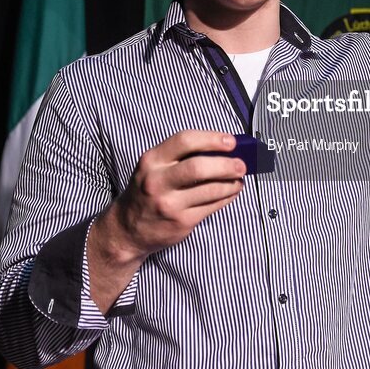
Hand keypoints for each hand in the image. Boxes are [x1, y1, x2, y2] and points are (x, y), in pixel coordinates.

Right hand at [114, 130, 244, 258]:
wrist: (128, 229)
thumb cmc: (147, 191)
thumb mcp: (154, 167)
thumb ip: (181, 155)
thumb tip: (223, 148)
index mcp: (151, 160)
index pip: (184, 141)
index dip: (211, 139)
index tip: (231, 141)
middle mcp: (158, 181)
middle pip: (199, 167)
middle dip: (227, 164)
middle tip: (242, 164)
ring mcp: (170, 204)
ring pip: (211, 189)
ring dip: (232, 183)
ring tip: (239, 179)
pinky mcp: (181, 222)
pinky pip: (212, 206)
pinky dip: (227, 197)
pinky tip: (231, 192)